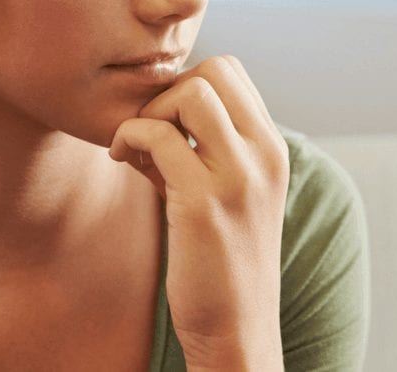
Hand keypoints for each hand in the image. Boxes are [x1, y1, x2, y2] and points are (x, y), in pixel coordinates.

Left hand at [109, 56, 288, 370]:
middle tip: (151, 134)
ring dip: (151, 112)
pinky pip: (156, 135)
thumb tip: (157, 110)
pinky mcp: (203, 204)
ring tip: (137, 151)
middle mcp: (264, 155)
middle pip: (214, 69)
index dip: (189, 85)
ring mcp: (238, 177)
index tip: (168, 126)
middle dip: (170, 92)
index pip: (232, 72)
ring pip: (191, 92)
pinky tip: (123, 162)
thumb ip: (206, 148)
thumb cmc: (222, 259)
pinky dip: (129, 137)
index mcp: (273, 148)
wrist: (238, 328)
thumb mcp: (229, 192)